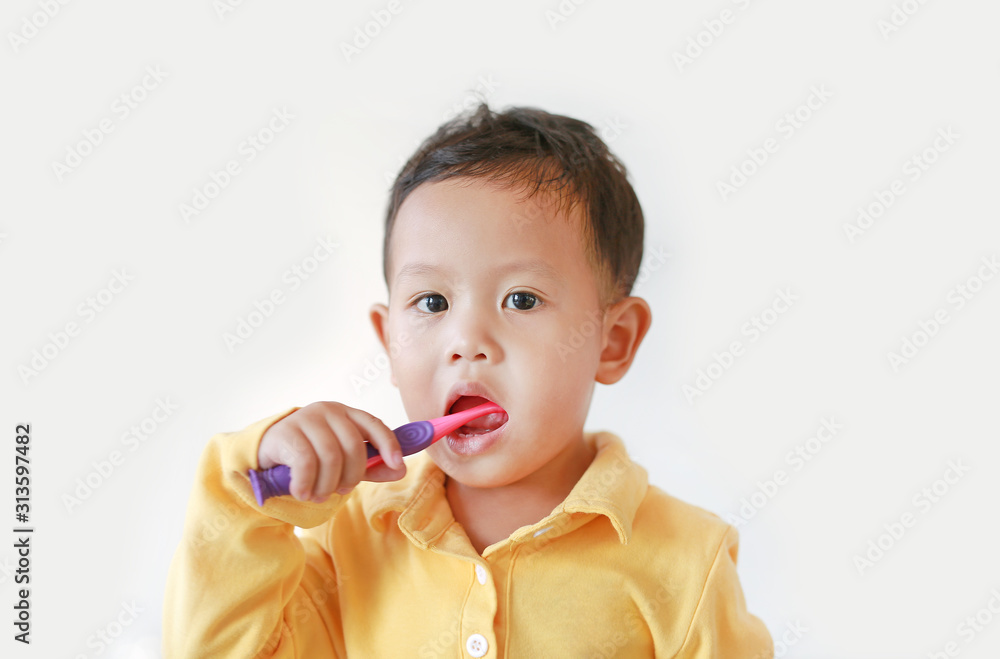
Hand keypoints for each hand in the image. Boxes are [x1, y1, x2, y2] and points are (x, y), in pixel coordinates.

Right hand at [257, 402, 405, 501]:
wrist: (266, 453)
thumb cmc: (310, 456)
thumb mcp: (343, 462)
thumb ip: (371, 466)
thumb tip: (400, 470)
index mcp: (347, 414)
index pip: (374, 425)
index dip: (389, 444)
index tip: (398, 465)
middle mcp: (328, 411)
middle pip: (354, 446)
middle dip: (352, 476)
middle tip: (342, 491)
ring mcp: (306, 418)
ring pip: (331, 457)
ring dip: (327, 485)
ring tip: (319, 495)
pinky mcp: (286, 432)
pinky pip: (306, 463)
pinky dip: (307, 484)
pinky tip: (302, 493)